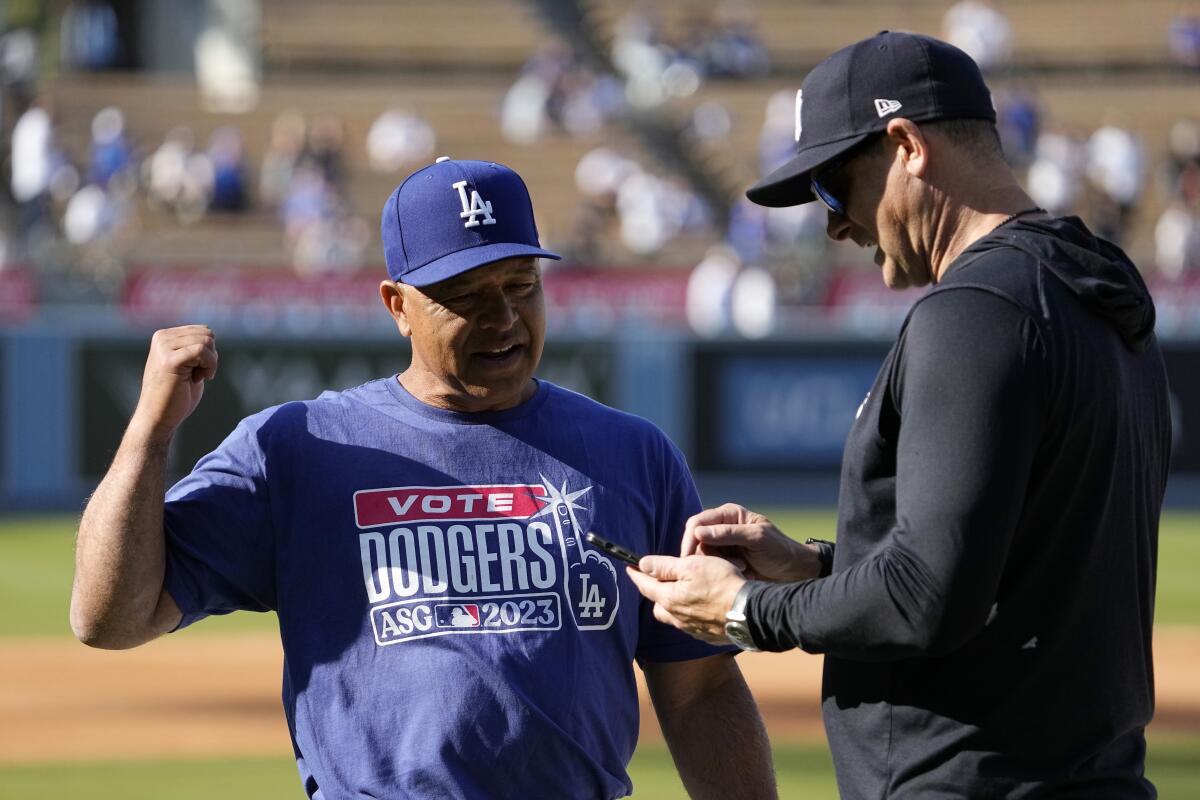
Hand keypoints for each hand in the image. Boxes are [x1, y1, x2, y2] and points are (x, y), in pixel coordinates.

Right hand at [129, 325, 217, 442]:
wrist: (158, 418)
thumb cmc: (176, 395)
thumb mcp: (186, 364)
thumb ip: (193, 347)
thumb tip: (210, 332)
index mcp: (164, 336)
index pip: (203, 331)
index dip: (209, 352)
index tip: (197, 369)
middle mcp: (162, 338)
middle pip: (207, 334)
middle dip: (211, 356)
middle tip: (198, 374)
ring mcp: (163, 348)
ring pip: (206, 342)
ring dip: (210, 363)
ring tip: (195, 377)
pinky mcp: (169, 360)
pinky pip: (202, 351)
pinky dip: (209, 366)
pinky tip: (199, 379)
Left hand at [626, 555, 745, 644]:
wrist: (749, 612)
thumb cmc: (721, 584)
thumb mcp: (691, 566)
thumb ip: (665, 566)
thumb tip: (642, 564)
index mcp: (669, 599)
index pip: (645, 586)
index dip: (636, 574)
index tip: (629, 567)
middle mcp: (677, 618)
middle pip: (658, 605)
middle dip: (656, 593)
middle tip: (661, 580)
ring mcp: (692, 629)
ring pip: (674, 616)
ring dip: (675, 604)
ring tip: (683, 593)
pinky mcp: (707, 636)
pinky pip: (691, 625)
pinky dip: (691, 614)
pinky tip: (702, 606)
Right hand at [681, 503, 822, 582]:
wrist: (793, 571)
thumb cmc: (779, 550)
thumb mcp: (756, 538)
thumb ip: (728, 533)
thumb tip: (698, 532)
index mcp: (728, 514)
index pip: (697, 522)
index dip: (689, 539)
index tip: (687, 558)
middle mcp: (721, 527)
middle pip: (696, 540)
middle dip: (705, 555)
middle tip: (724, 565)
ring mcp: (722, 545)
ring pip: (702, 555)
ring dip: (717, 564)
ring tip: (741, 567)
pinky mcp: (724, 561)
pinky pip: (711, 566)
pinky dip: (721, 571)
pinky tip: (740, 572)